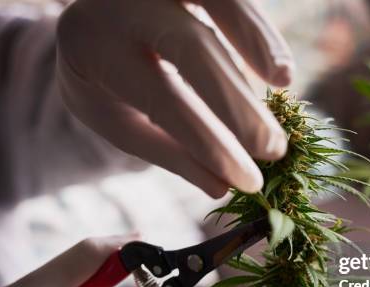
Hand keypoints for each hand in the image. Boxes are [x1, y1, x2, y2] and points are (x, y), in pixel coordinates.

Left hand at [56, 0, 293, 197]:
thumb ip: (167, 151)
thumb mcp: (117, 120)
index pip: (162, 98)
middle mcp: (124, 2)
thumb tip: (223, 185)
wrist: (86, 22)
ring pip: (219, 0)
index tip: (247, 179)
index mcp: (94, 45)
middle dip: (238, 100)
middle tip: (273, 149)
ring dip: (257, 40)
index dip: (209, 141)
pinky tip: (275, 63)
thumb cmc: (101, 78)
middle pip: (193, 47)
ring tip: (283, 83)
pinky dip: (257, 26)